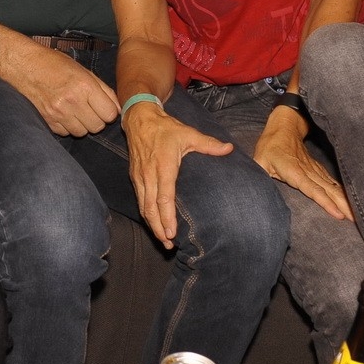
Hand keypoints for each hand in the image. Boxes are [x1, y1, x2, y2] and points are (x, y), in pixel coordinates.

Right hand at [7, 44, 119, 136]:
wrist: (25, 65)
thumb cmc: (55, 64)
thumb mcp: (83, 70)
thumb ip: (103, 89)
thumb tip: (118, 108)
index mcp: (85, 86)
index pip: (110, 114)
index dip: (110, 111)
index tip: (104, 106)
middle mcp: (73, 101)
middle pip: (98, 126)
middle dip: (97, 119)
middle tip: (90, 108)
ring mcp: (59, 113)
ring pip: (82, 133)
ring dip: (82, 124)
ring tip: (76, 110)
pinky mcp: (48, 121)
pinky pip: (66, 133)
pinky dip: (67, 126)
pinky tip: (64, 113)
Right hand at [123, 102, 232, 248]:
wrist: (139, 118)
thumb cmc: (165, 128)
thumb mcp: (188, 133)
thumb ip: (208, 144)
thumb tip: (229, 149)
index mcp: (164, 166)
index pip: (164, 197)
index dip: (167, 217)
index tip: (172, 233)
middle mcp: (149, 174)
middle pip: (151, 208)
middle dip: (159, 228)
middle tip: (168, 245)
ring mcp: (140, 176)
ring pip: (143, 206)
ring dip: (151, 224)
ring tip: (163, 240)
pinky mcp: (135, 177)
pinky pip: (139, 199)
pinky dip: (146, 214)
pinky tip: (153, 223)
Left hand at [253, 105, 352, 220]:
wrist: (284, 127)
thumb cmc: (270, 146)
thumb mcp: (259, 160)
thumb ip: (258, 175)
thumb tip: (256, 189)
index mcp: (293, 171)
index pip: (311, 189)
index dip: (324, 201)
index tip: (338, 214)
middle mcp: (308, 171)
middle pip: (328, 190)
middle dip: (343, 206)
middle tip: (357, 221)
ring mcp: (315, 170)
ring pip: (332, 186)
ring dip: (346, 200)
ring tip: (359, 216)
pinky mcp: (319, 170)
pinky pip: (332, 182)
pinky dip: (343, 192)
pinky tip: (351, 202)